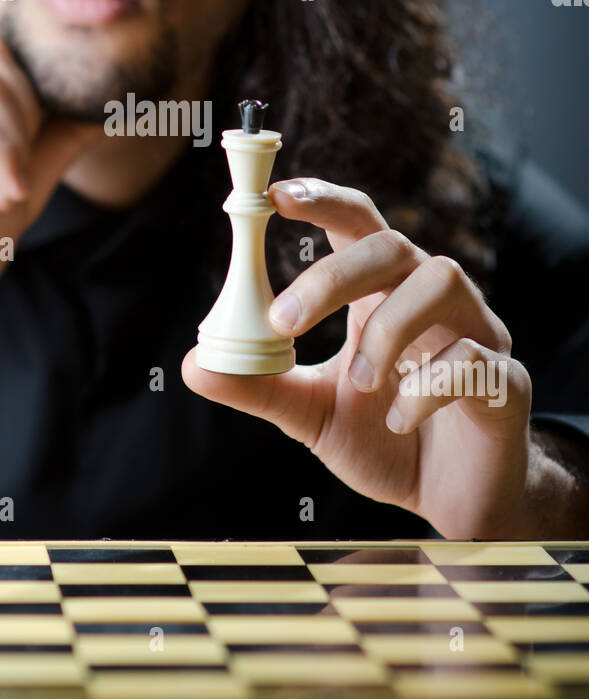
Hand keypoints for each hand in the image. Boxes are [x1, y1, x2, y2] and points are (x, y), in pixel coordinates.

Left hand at [181, 177, 531, 538]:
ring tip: (361, 383)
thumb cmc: (385, 442)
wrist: (453, 503)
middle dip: (333, 274)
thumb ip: (261, 386)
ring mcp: (476, 333)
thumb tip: (194, 364)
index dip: (322, 199)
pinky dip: (425, 389)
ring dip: (387, 328)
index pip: (357, 224)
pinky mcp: (505, 380)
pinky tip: (401, 421)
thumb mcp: (311, 414)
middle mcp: (431, 300)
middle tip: (284, 321)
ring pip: (442, 279)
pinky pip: (471, 359)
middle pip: (392, 243)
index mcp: (383, 294)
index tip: (274, 196)